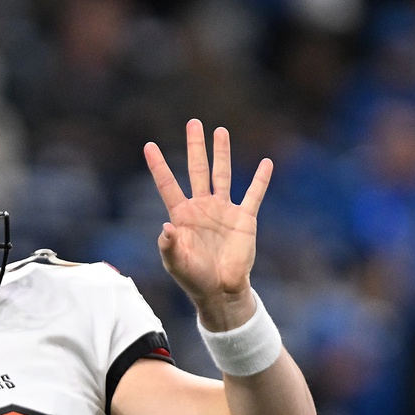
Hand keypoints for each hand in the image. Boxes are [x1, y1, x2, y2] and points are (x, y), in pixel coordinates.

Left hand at [143, 121, 272, 331]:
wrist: (221, 291)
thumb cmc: (193, 278)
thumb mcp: (175, 263)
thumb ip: (168, 246)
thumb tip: (166, 227)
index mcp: (182, 215)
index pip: (168, 185)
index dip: (158, 166)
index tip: (148, 145)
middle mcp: (202, 207)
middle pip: (198, 170)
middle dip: (195, 147)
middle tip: (194, 123)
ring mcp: (223, 211)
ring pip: (223, 174)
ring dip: (222, 153)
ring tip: (221, 131)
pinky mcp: (244, 219)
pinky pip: (253, 195)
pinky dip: (260, 180)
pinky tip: (266, 163)